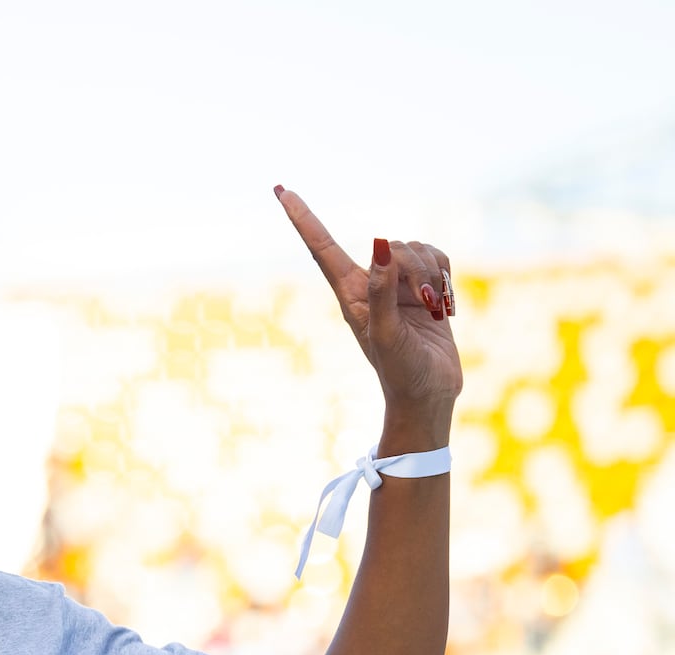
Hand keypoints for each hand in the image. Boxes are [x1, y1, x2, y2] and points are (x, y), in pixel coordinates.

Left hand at [275, 187, 461, 432]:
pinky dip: (445, 277)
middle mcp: (370, 284)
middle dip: (411, 265)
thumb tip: (377, 246)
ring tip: (432, 309)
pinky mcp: (424, 287)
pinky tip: (443, 305)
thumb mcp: (386, 334)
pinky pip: (437, 257)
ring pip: (415, 247)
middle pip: (388, 244)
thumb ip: (381, 291)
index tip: (280, 190)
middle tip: (422, 302)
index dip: (302, 218)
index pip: (321, 247)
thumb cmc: (401, 371)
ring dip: (430, 274)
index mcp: (349, 294)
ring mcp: (397, 284)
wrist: (430, 393)